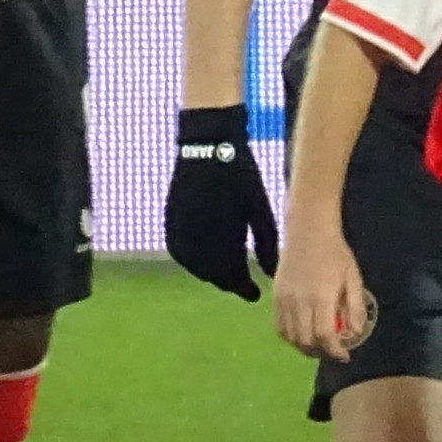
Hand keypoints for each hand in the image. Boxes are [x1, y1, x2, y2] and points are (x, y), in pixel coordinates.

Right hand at [164, 103, 279, 298]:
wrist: (207, 147)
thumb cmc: (240, 177)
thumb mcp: (259, 210)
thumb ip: (267, 245)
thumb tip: (271, 274)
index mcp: (222, 241)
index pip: (234, 279)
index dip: (246, 289)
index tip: (256, 294)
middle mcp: (197, 244)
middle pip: (215, 277)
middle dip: (230, 281)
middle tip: (244, 283)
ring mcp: (179, 236)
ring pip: (198, 268)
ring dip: (213, 272)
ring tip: (229, 270)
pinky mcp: (170, 225)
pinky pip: (183, 254)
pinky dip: (198, 259)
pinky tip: (209, 256)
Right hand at [272, 221, 368, 360]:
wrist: (308, 231)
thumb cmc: (335, 253)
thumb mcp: (353, 278)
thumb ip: (355, 307)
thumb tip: (355, 333)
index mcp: (321, 297)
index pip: (325, 335)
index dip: (334, 351)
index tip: (344, 356)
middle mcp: (299, 302)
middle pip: (306, 341)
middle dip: (320, 352)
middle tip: (332, 351)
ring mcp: (284, 300)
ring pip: (290, 337)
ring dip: (304, 347)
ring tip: (318, 345)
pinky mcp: (275, 297)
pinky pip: (279, 327)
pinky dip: (290, 337)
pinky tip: (302, 334)